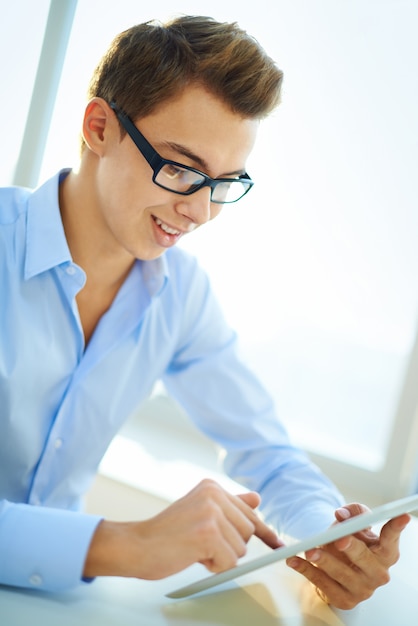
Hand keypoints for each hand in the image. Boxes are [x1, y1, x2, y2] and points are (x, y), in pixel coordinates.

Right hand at [83, 478, 281, 579]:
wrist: (136, 546)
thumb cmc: (166, 534)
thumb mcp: (200, 512)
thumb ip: (229, 506)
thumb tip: (256, 499)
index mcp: (211, 487)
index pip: (248, 512)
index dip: (264, 532)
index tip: (278, 544)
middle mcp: (213, 494)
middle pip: (247, 532)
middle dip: (229, 546)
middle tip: (200, 545)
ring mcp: (211, 512)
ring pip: (240, 549)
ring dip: (220, 557)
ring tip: (194, 549)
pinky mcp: (208, 533)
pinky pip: (230, 562)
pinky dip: (214, 567)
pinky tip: (193, 557)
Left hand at [286, 502, 410, 609]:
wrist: (338, 566)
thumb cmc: (350, 541)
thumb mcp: (354, 523)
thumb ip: (351, 513)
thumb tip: (341, 515)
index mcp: (385, 553)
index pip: (391, 539)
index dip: (396, 528)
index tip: (401, 515)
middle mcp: (378, 572)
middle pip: (366, 559)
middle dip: (352, 548)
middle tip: (340, 539)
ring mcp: (362, 589)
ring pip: (342, 574)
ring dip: (324, 561)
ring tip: (309, 550)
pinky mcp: (344, 599)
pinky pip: (323, 584)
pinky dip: (307, 571)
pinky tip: (295, 561)